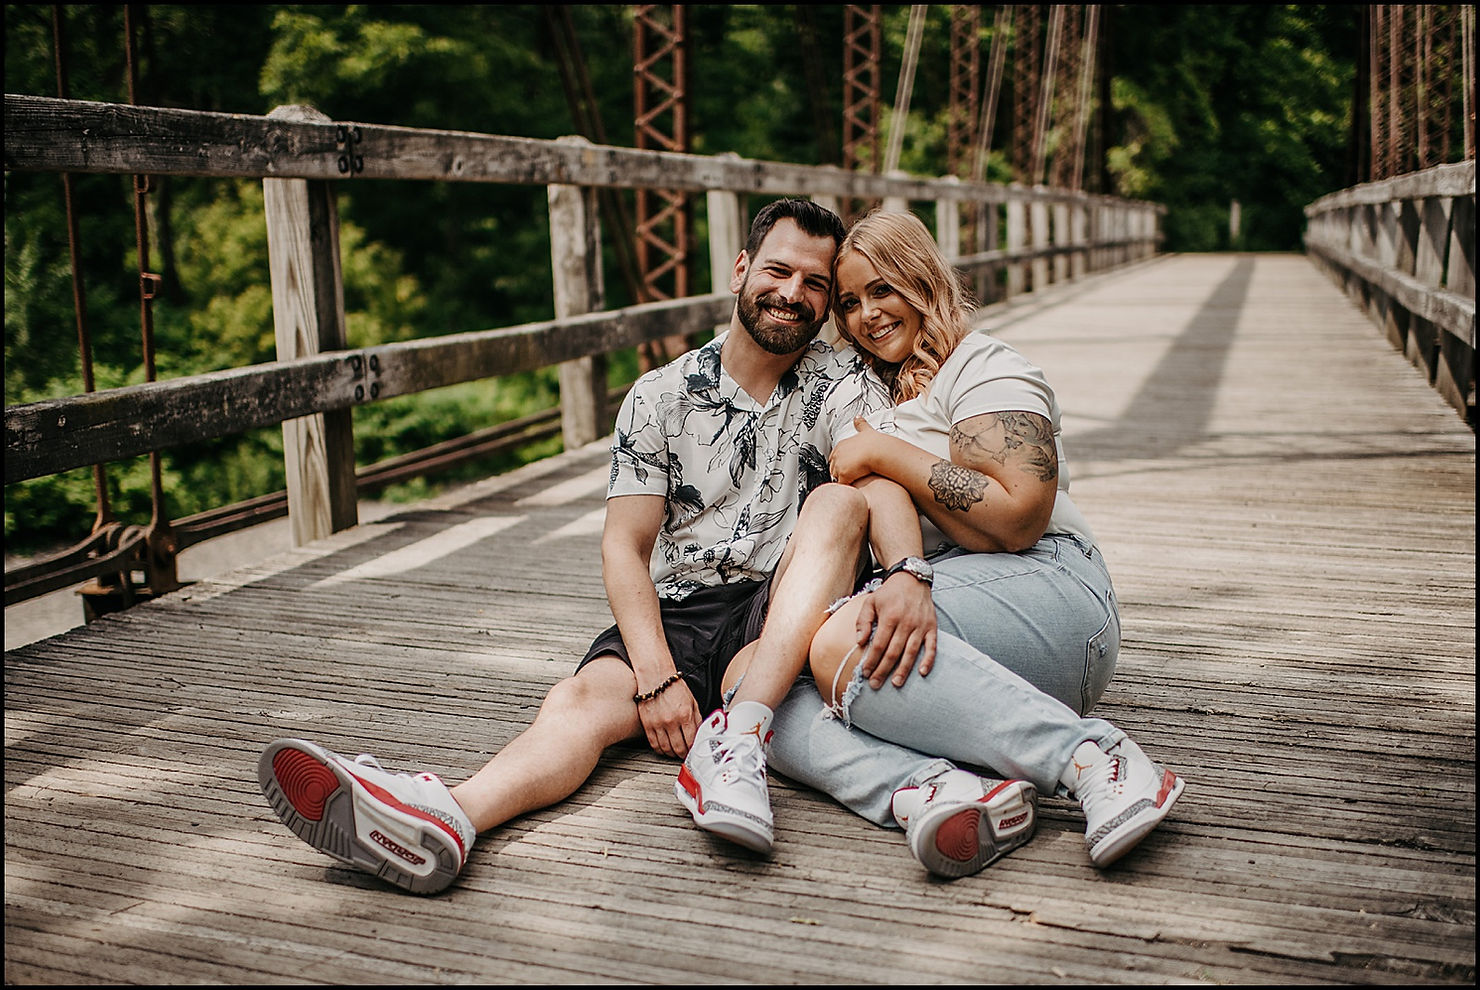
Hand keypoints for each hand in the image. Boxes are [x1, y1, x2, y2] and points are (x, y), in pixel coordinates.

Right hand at [636, 675, 701, 757]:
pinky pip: (653, 744)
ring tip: (675, 753)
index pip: (691, 741)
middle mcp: (671, 721)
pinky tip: (664, 748)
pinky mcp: (647, 724)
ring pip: (666, 749)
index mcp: (685, 715)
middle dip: (683, 754)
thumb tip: (700, 733)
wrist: (655, 676)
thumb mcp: (692, 701)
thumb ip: (697, 719)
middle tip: (685, 754)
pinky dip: (660, 750)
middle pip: (679, 748)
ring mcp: (658, 724)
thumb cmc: (674, 687)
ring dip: (672, 754)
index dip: (693, 749)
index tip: (694, 751)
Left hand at [829, 417, 884, 484]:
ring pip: (836, 476)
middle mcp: (838, 455)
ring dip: (842, 479)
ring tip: (852, 481)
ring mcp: (839, 465)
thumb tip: (858, 417)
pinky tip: (852, 486)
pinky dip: (846, 486)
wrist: (879, 451)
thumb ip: (860, 424)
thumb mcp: (866, 430)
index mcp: (841, 445)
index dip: (841, 461)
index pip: (835, 456)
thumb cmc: (875, 443)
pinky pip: (842, 484)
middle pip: (833, 466)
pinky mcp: (844, 475)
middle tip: (850, 475)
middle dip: (840, 471)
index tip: (848, 465)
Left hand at [855, 571, 936, 689]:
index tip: (865, 673)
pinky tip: (922, 672)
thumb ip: (863, 621)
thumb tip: (859, 642)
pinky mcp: (932, 627)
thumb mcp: (870, 602)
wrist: (912, 579)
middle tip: (875, 684)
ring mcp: (920, 626)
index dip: (872, 660)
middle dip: (883, 670)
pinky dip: (928, 660)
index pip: (879, 644)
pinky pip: (932, 646)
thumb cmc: (889, 593)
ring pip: (911, 652)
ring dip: (903, 670)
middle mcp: (906, 623)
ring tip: (896, 684)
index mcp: (889, 617)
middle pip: (893, 652)